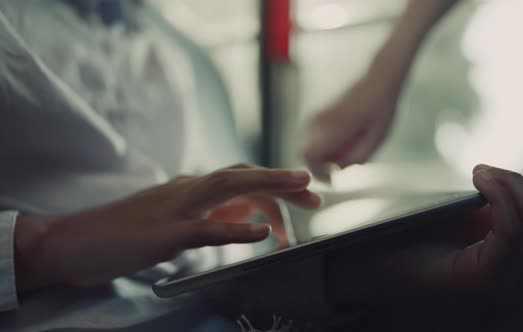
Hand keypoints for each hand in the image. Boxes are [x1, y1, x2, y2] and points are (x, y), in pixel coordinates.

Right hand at [14, 164, 321, 290]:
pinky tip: (260, 232)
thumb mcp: (177, 222)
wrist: (73, 242)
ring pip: (228, 187)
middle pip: (243, 175)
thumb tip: (251, 216)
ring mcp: (175, 208)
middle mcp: (187, 190)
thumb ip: (213, 216)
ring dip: (269, 186)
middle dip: (283, 181)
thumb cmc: (124, 234)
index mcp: (191, 189)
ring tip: (301, 191)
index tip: (304, 195)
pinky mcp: (163, 232)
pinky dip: (235, 228)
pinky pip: (205, 228)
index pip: (242, 179)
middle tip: (316, 195)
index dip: (276, 183)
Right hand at [303, 76, 397, 179]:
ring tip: (343, 151)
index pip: (311, 155)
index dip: (318, 171)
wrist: (378, 79)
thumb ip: (356, 158)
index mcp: (336, 126)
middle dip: (317, 164)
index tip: (333, 176)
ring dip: (320, 153)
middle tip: (337, 167)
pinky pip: (312, 135)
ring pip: (306, 143)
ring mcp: (318, 114)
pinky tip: (341, 141)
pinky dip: (321, 143)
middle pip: (304, 152)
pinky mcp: (319, 112)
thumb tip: (337, 170)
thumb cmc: (381, 110)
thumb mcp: (375, 139)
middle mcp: (322, 120)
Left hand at [327, 165, 522, 328]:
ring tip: (481, 174)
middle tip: (494, 175)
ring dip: (514, 185)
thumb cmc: (431, 233)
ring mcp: (505, 286)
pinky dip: (500, 194)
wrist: (381, 256)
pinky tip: (476, 180)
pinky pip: (511, 230)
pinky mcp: (480, 280)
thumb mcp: (490, 211)